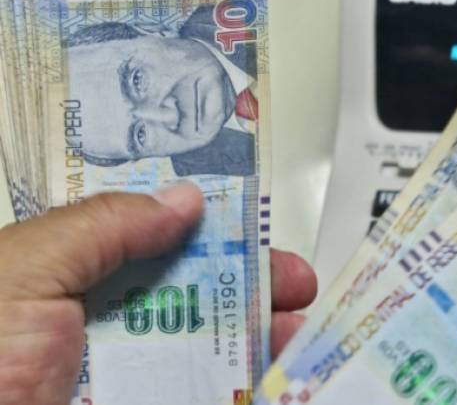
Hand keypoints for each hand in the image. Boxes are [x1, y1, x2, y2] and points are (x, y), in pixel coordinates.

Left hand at [0, 183, 316, 404]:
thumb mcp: (21, 272)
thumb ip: (101, 227)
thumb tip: (183, 198)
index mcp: (68, 284)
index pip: (151, 244)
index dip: (207, 232)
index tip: (254, 230)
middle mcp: (99, 333)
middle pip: (192, 299)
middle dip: (252, 288)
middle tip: (296, 286)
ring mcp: (125, 384)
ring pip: (205, 357)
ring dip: (260, 343)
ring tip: (302, 338)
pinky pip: (201, 396)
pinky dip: (242, 388)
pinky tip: (276, 382)